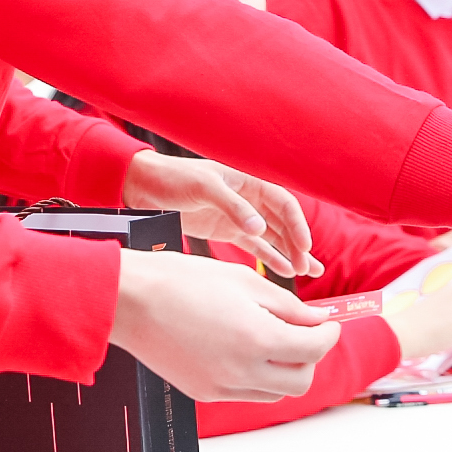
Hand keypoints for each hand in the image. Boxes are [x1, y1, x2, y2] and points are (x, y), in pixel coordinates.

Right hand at [110, 250, 339, 401]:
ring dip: (284, 370)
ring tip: (270, 339)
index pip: (315, 349)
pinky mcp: (203, 393)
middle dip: (310, 358)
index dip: (329, 335)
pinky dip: (256, 375)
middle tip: (303, 333)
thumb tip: (317, 320)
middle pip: (302, 381)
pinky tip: (241, 348)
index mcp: (257, 339)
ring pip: (275, 392)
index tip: (328, 324)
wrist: (131, 301)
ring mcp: (221, 387)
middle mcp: (242, 371)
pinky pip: (245, 392)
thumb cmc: (184, 281)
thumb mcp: (245, 281)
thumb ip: (288, 306)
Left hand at [122, 151, 319, 278]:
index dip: (297, 224)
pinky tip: (283, 271)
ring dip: (290, 253)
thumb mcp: (204, 187)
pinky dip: (270, 257)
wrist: (144, 187)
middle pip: (282, 223)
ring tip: (307, 272)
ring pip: (273, 236)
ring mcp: (238, 216)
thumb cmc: (174, 178)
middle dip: (297, 244)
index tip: (304, 246)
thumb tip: (259, 228)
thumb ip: (232, 206)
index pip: (283, 203)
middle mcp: (248, 199)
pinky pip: (254, 246)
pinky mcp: (226, 230)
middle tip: (307, 268)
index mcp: (248, 182)